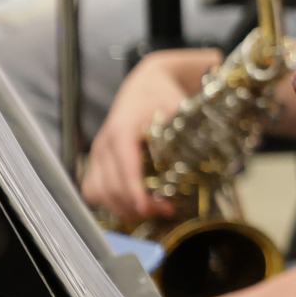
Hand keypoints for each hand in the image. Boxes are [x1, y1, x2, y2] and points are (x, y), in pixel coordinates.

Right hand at [82, 48, 219, 222]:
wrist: (145, 86)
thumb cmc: (163, 97)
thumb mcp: (178, 110)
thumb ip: (185, 134)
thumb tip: (204, 160)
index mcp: (122, 131)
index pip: (125, 168)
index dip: (135, 192)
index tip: (151, 208)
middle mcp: (104, 144)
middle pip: (111, 186)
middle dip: (136, 205)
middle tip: (166, 210)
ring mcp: (96, 154)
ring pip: (98, 192)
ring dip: (122, 207)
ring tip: (151, 210)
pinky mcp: (95, 161)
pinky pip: (92, 189)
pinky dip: (108, 202)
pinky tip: (130, 205)